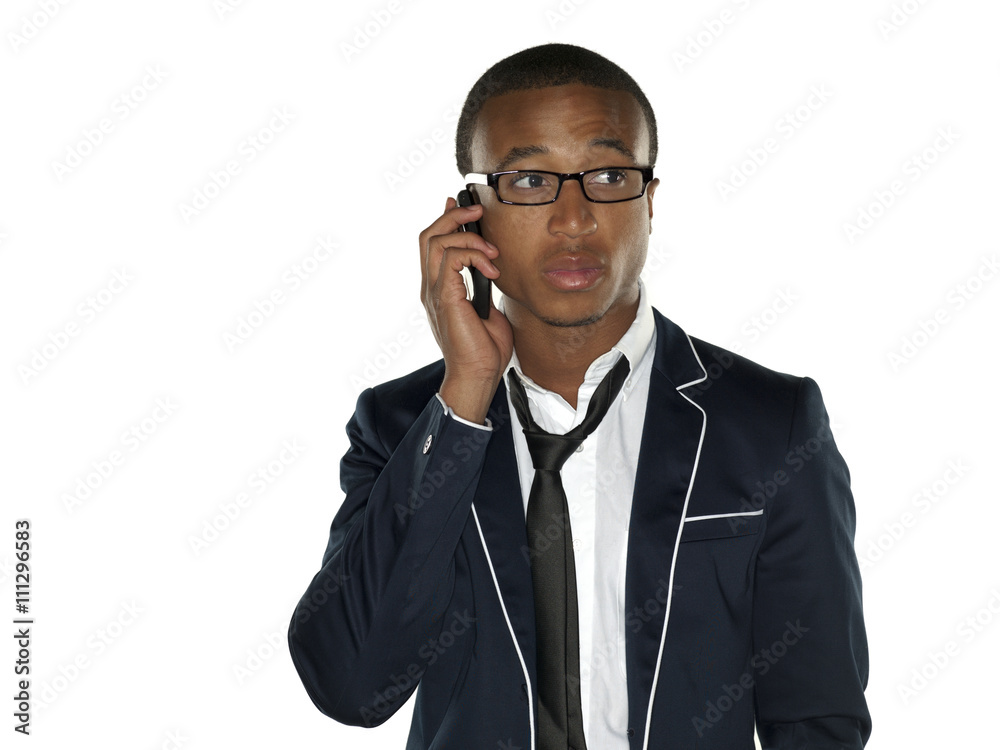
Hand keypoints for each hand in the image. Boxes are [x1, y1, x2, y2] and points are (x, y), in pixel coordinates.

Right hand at [419, 196, 512, 423]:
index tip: (461, 206)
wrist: (478, 376)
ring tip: (491, 249)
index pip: (431, 245)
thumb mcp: (488, 310)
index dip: (444, 220)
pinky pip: (452, 258)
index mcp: (438, 290)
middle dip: (452, 216)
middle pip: (428, 236)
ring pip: (437, 241)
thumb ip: (484, 288)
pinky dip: (474, 255)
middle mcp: (431, 288)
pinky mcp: (444, 297)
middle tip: (476, 213)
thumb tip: (491, 272)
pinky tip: (491, 269)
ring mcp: (434, 292)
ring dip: (468, 236)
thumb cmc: (484, 351)